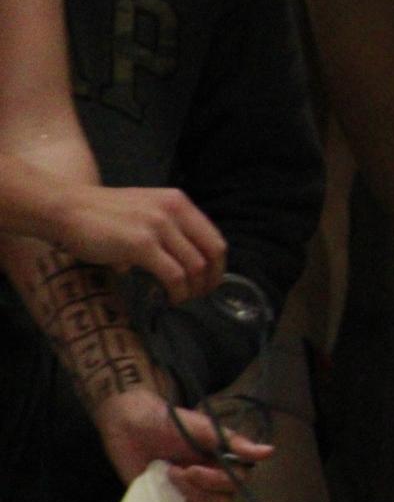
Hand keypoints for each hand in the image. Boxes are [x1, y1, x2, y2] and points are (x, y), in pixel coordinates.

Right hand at [46, 186, 224, 302]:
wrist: (67, 209)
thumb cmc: (102, 214)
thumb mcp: (146, 210)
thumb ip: (167, 229)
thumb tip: (183, 262)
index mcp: (178, 202)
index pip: (214, 238)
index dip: (218, 265)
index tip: (210, 281)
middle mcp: (174, 211)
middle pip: (212, 253)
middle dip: (210, 280)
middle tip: (200, 295)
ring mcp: (158, 227)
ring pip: (195, 266)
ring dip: (193, 289)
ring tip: (181, 299)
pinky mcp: (141, 245)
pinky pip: (173, 275)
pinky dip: (177, 292)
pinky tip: (170, 298)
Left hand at [91, 388, 274, 501]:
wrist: (130, 425)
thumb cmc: (170, 422)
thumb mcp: (205, 428)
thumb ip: (235, 443)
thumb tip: (270, 452)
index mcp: (223, 458)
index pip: (240, 479)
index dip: (223, 479)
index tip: (197, 467)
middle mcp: (211, 476)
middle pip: (226, 497)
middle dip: (206, 486)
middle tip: (183, 469)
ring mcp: (192, 491)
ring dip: (192, 493)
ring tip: (170, 473)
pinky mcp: (171, 501)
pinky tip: (162, 484)